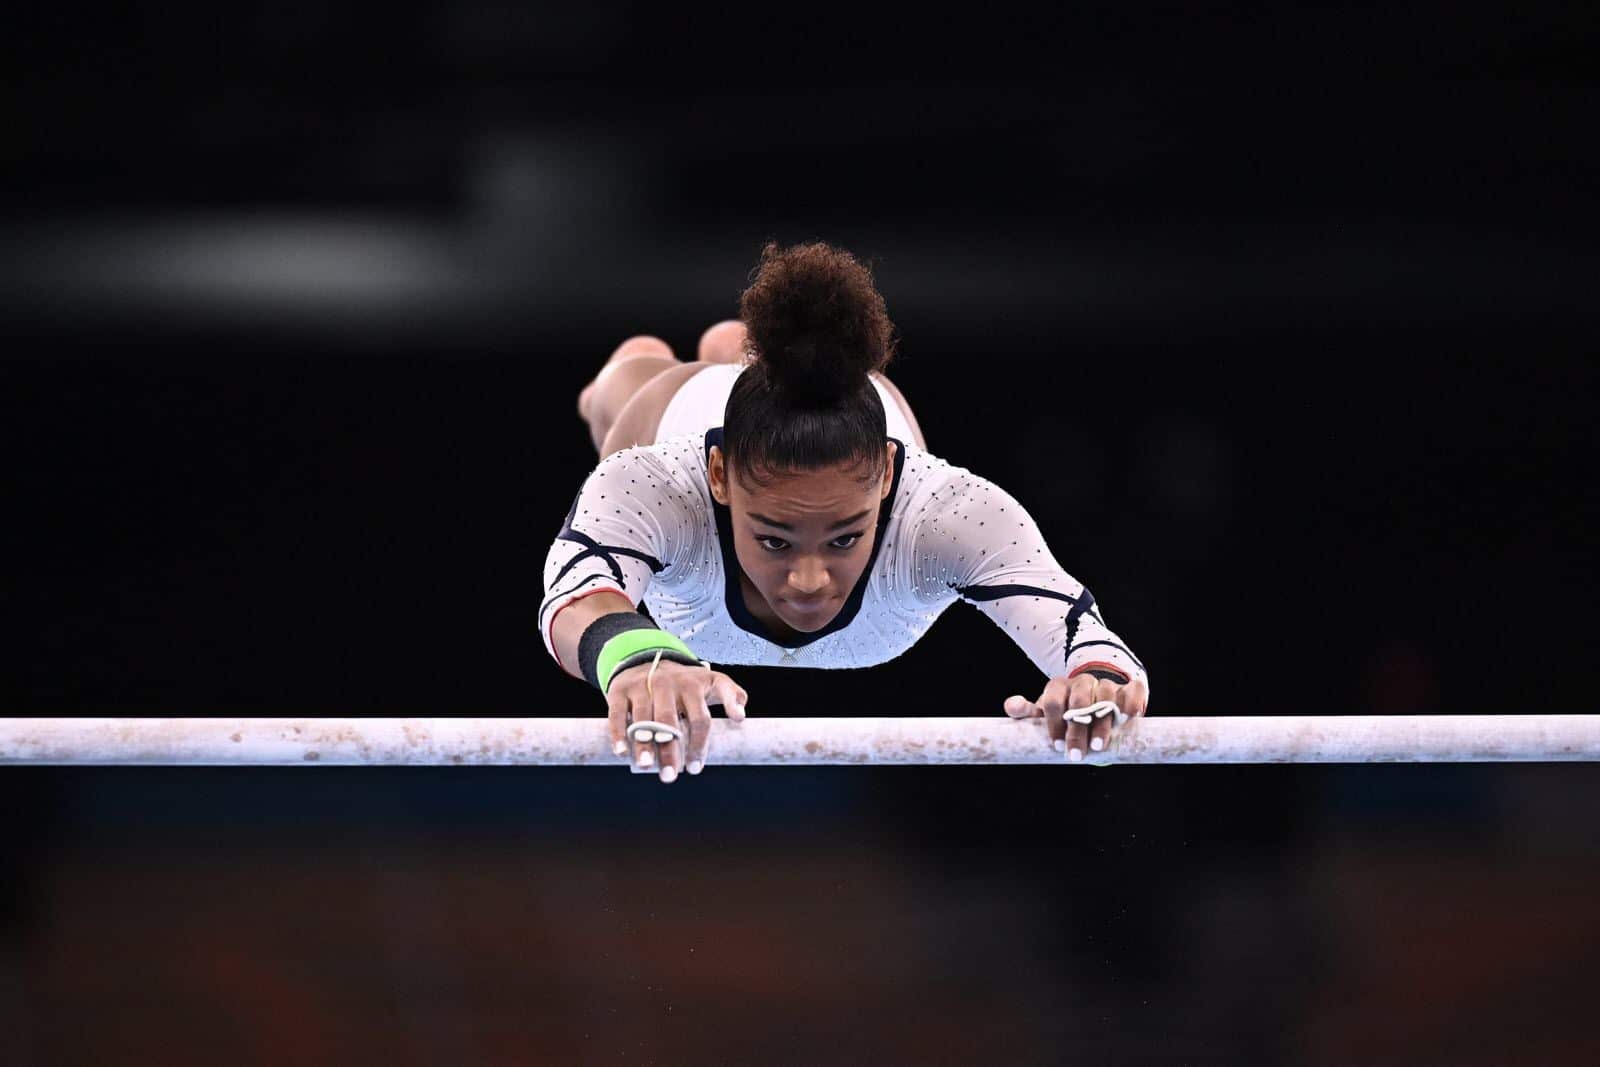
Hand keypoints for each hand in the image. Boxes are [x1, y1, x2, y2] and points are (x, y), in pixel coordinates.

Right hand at [605, 659, 748, 782]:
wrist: (649, 657)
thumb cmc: (684, 680)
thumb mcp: (712, 681)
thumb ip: (732, 695)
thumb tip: (740, 717)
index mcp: (692, 686)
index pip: (699, 719)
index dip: (699, 745)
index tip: (695, 768)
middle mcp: (667, 684)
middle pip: (670, 722)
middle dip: (670, 751)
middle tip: (671, 776)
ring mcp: (643, 686)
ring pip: (643, 719)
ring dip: (644, 745)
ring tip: (647, 766)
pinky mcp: (621, 690)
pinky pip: (618, 713)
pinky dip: (619, 733)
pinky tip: (622, 752)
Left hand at [1003, 673, 1149, 760]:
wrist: (1095, 699)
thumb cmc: (1065, 712)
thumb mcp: (1044, 713)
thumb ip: (1027, 712)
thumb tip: (1011, 706)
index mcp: (1058, 687)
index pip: (1053, 700)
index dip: (1054, 724)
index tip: (1056, 746)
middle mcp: (1082, 682)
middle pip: (1078, 701)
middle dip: (1077, 729)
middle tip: (1076, 754)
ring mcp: (1106, 683)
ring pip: (1105, 695)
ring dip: (1102, 722)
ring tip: (1099, 746)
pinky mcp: (1127, 689)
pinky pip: (1131, 690)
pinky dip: (1130, 703)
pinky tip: (1128, 718)